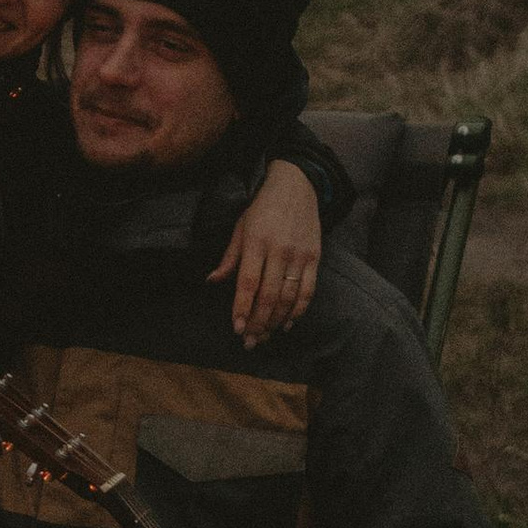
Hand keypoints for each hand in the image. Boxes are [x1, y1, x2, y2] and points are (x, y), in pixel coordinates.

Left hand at [209, 156, 321, 344]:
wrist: (297, 186)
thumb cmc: (263, 208)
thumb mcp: (240, 228)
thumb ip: (229, 258)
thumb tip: (212, 281)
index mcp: (256, 242)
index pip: (248, 282)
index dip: (242, 308)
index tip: (236, 328)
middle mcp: (279, 250)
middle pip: (269, 295)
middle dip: (257, 322)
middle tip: (249, 341)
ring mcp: (299, 255)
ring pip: (288, 297)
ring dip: (275, 321)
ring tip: (264, 336)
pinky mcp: (315, 257)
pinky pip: (308, 290)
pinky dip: (298, 311)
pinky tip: (287, 323)